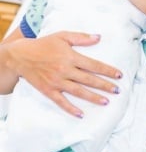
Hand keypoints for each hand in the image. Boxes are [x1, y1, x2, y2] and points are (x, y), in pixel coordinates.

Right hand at [7, 31, 121, 116]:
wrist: (21, 56)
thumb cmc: (44, 44)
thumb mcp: (62, 36)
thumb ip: (81, 37)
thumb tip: (99, 37)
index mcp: (70, 56)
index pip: (93, 65)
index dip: (107, 70)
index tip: (119, 75)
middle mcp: (65, 70)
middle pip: (89, 79)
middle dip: (105, 85)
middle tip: (117, 90)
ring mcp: (57, 82)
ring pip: (78, 91)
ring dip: (93, 97)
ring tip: (106, 102)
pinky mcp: (48, 90)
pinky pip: (61, 102)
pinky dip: (71, 109)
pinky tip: (81, 114)